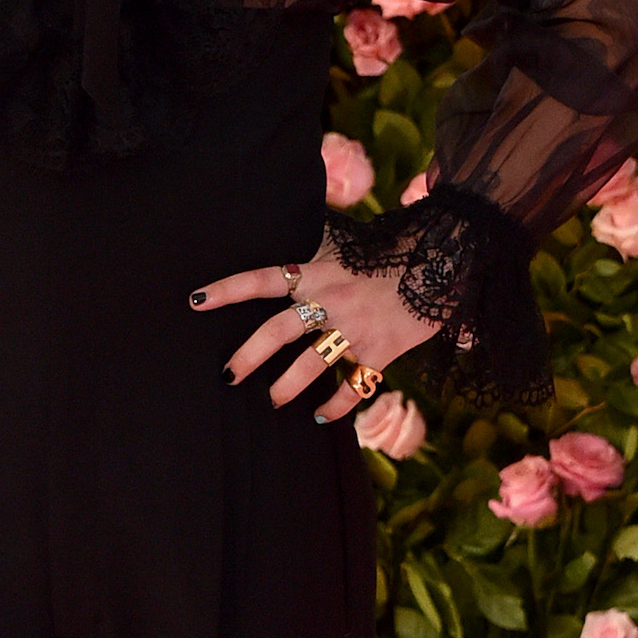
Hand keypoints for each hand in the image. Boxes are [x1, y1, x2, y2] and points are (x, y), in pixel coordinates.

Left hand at [194, 237, 434, 426]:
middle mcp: (330, 300)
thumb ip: (314, 246)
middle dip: (249, 355)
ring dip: (287, 386)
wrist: (442, 259)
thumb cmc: (389, 251)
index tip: (195, 301)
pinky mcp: (379, 350)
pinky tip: (323, 416)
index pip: (261, 280)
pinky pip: (352, 385)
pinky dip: (337, 405)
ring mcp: (353, 328)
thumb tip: (295, 222)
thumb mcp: (346, 242)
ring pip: (310, 363)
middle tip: (228, 375)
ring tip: (273, 400)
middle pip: (278, 330)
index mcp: (316, 273)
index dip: (227, 289)